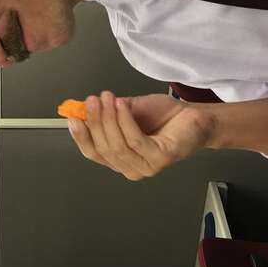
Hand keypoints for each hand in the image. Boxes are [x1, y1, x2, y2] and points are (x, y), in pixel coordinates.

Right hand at [67, 91, 215, 180]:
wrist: (194, 116)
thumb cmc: (164, 117)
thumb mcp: (127, 110)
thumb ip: (106, 112)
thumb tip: (82, 108)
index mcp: (119, 159)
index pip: (93, 152)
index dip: (81, 136)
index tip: (73, 117)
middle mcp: (130, 168)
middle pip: (103, 149)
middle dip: (95, 121)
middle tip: (93, 100)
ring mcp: (145, 167)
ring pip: (117, 146)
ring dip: (109, 119)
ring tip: (107, 98)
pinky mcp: (159, 160)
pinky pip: (135, 141)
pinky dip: (125, 121)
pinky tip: (122, 106)